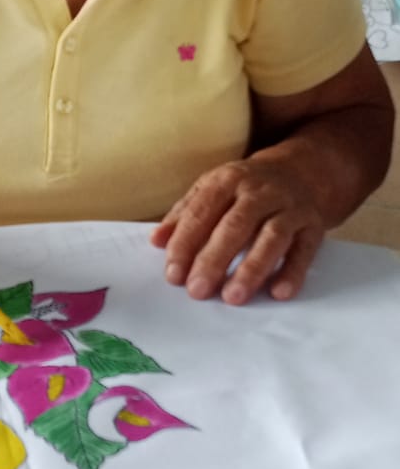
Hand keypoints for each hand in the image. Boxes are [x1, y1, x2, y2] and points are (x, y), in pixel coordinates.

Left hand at [151, 156, 324, 305]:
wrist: (302, 171)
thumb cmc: (245, 189)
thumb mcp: (212, 190)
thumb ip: (183, 215)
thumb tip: (156, 241)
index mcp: (228, 180)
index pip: (202, 212)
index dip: (185, 244)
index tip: (173, 275)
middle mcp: (260, 191)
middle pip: (236, 225)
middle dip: (214, 259)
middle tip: (198, 290)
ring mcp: (289, 207)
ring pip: (272, 236)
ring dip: (253, 268)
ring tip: (233, 297)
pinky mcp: (313, 225)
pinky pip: (305, 249)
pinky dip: (293, 271)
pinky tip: (279, 293)